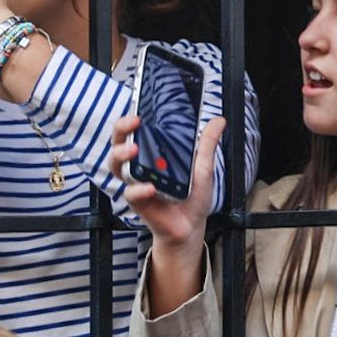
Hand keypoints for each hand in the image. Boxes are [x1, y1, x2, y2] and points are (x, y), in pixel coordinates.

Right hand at [111, 115, 221, 313]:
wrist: (192, 224)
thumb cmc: (191, 194)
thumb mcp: (202, 166)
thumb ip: (206, 143)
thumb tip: (219, 120)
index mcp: (152, 155)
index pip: (133, 132)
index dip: (129, 121)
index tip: (138, 112)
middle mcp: (139, 166)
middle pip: (118, 144)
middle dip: (121, 131)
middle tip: (133, 123)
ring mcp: (137, 183)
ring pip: (118, 167)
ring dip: (122, 156)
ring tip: (133, 150)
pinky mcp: (139, 202)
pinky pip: (131, 193)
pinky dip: (139, 189)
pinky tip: (150, 188)